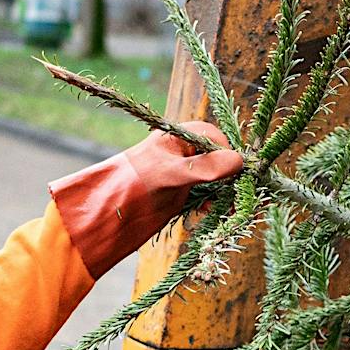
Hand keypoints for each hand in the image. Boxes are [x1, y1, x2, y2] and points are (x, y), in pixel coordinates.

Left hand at [50, 121, 245, 276]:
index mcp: (181, 136)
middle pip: (220, 159)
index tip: (237, 176)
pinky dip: (212, 203)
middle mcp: (185, 152)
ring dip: (223, 193)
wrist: (110, 213)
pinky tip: (210, 211)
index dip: (229, 157)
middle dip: (229, 177)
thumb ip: (207, 168)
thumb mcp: (174, 174)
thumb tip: (240, 161)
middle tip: (236, 195)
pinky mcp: (181, 193)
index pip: (218, 140)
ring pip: (216, 179)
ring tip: (224, 206)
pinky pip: (206, 195)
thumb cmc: (136, 184)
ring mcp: (184, 173)